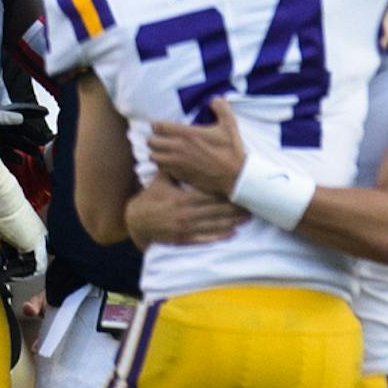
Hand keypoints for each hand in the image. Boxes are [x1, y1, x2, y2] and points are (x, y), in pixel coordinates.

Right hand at [124, 176, 243, 247]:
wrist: (137, 221)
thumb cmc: (151, 197)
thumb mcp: (161, 180)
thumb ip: (174, 167)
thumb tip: (182, 147)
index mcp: (182, 199)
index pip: (210, 196)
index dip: (226, 194)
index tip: (240, 191)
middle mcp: (186, 215)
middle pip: (216, 211)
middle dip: (234, 209)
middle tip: (251, 205)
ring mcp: (186, 228)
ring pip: (214, 225)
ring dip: (232, 222)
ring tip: (247, 218)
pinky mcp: (184, 239)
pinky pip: (205, 238)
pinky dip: (219, 236)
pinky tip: (232, 233)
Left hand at [145, 102, 247, 195]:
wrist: (236, 177)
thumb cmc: (232, 151)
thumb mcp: (230, 125)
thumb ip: (221, 107)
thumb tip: (214, 99)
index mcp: (187, 134)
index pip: (158, 126)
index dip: (157, 125)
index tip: (161, 125)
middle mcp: (179, 148)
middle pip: (152, 142)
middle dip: (154, 138)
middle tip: (161, 138)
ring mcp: (178, 164)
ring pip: (154, 157)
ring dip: (156, 152)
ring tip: (163, 151)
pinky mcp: (180, 176)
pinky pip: (162, 169)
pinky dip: (162, 165)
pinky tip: (170, 163)